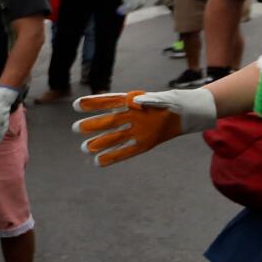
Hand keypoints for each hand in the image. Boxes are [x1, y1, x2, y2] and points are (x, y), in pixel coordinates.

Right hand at [71, 88, 217, 165]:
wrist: (185, 115)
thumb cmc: (172, 103)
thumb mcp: (164, 99)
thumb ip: (150, 100)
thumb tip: (134, 101)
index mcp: (132, 103)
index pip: (109, 101)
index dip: (93, 103)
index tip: (77, 105)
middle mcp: (130, 117)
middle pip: (108, 122)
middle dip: (92, 125)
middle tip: (77, 129)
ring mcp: (135, 131)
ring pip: (113, 137)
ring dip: (99, 143)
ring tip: (85, 148)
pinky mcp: (143, 144)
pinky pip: (126, 151)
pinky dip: (113, 157)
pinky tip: (98, 162)